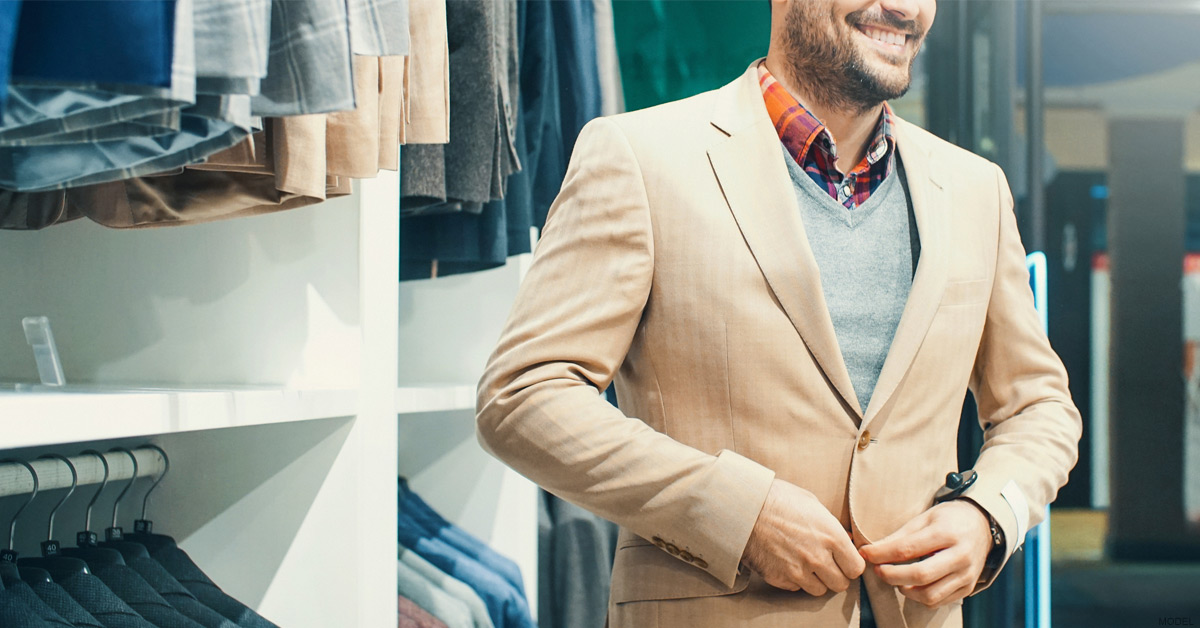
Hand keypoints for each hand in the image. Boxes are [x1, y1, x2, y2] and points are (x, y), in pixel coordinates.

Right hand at [742, 479, 865, 595]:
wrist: (743, 508)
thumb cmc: (777, 499)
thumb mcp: (812, 503)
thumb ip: (832, 525)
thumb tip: (847, 539)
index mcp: (831, 536)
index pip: (856, 568)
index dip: (850, 564)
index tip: (844, 560)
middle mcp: (818, 557)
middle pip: (840, 584)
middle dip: (836, 575)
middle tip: (826, 564)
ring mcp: (798, 571)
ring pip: (819, 590)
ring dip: (816, 580)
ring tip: (805, 564)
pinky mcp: (779, 578)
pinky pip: (796, 588)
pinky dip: (795, 579)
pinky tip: (788, 563)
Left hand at [859, 500, 992, 607]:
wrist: (982, 525)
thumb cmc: (948, 519)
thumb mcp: (924, 518)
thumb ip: (899, 536)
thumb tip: (871, 551)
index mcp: (947, 533)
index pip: (908, 549)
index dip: (882, 554)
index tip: (865, 554)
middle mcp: (960, 556)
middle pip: (920, 575)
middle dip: (891, 575)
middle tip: (878, 570)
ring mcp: (967, 575)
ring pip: (929, 594)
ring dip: (905, 589)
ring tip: (895, 578)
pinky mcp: (968, 588)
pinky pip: (939, 601)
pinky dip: (920, 597)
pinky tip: (912, 585)